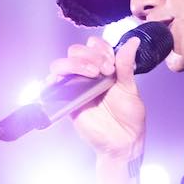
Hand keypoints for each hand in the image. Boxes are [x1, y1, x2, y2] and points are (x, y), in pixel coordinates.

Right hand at [46, 34, 145, 157]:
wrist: (123, 141)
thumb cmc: (129, 117)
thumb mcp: (130, 89)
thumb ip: (126, 65)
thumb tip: (133, 41)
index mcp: (104, 68)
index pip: (94, 45)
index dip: (100, 49)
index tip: (112, 64)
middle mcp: (88, 74)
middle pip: (75, 51)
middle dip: (90, 55)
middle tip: (105, 70)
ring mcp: (75, 86)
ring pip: (61, 64)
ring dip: (75, 64)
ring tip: (91, 75)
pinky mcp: (66, 100)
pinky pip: (51, 86)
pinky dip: (51, 80)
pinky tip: (61, 81)